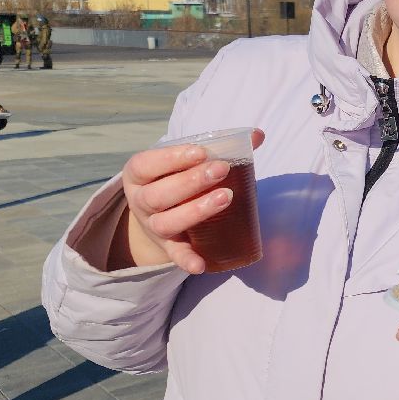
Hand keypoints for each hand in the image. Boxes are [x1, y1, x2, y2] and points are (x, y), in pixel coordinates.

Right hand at [109, 129, 264, 273]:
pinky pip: (175, 255)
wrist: (160, 213)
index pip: (146, 164)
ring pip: (166, 222)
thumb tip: (258, 134)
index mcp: (140, 174)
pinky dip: (186, 260)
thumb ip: (220, 148)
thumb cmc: (178, 179)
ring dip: (195, 211)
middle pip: (158, 194)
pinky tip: (201, 265)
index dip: (171, 158)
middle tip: (222, 170)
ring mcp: (153, 226)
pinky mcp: (168, 247)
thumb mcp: (187, 162)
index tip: (202, 152)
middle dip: (190, 182)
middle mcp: (141, 201)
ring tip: (226, 197)